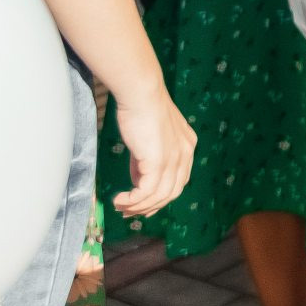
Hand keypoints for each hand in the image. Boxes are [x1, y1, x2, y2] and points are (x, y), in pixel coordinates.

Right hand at [109, 87, 195, 216]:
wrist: (141, 94)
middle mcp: (186, 154)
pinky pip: (147, 192)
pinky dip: (132, 201)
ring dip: (138, 207)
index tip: (141, 206)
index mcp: (187, 147)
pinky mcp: (159, 161)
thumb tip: (138, 183)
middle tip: (127, 212)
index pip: (178, 182)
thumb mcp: (149, 140)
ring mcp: (174, 158)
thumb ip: (147, 161)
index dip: (160, 198)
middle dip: (149, 207)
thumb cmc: (141, 111)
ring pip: (159, 196)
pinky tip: (118, 200)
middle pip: (171, 193)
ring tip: (120, 207)